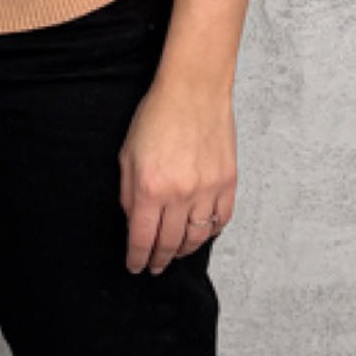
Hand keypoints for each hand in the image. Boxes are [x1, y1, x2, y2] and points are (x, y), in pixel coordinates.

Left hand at [118, 78, 236, 273]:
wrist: (194, 88)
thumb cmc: (157, 114)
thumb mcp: (127, 153)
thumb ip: (128, 191)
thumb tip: (133, 219)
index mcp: (150, 188)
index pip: (142, 239)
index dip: (137, 258)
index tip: (135, 266)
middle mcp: (180, 195)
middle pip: (169, 244)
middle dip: (159, 260)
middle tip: (154, 266)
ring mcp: (207, 190)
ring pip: (196, 237)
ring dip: (183, 250)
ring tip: (175, 252)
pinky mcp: (228, 183)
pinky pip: (221, 220)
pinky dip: (210, 231)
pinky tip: (200, 232)